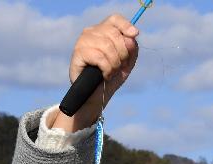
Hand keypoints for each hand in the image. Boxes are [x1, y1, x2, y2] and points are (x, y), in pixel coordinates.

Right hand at [52, 14, 139, 131]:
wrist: (97, 96)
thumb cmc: (111, 76)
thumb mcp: (127, 62)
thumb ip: (131, 49)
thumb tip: (131, 38)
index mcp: (103, 31)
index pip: (115, 19)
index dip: (126, 25)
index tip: (135, 35)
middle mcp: (91, 32)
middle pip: (113, 33)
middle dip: (123, 53)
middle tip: (120, 66)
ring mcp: (83, 42)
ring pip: (106, 45)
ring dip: (114, 63)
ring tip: (111, 72)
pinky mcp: (77, 54)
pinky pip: (99, 56)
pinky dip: (106, 68)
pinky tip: (105, 75)